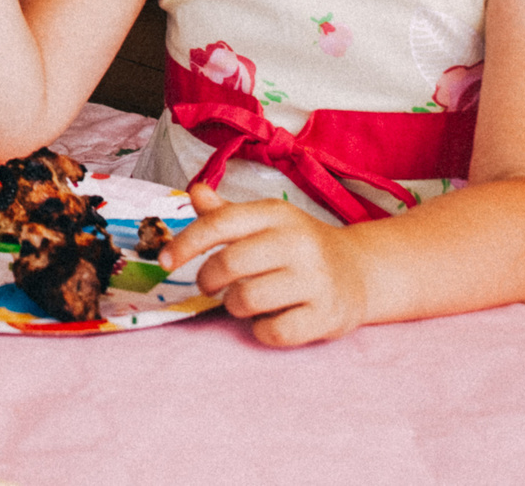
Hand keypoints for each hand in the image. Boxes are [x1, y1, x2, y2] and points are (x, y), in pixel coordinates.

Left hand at [159, 183, 369, 346]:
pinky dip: (262, 331)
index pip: (220, 223)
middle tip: (212, 285)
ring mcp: (316, 280)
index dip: (185, 243)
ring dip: (234, 306)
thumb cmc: (298, 246)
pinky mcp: (327, 315)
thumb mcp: (265, 222)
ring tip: (247, 299)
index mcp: (276, 214)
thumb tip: (195, 192)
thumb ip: (226, 213)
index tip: (164, 262)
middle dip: (208, 280)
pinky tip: (273, 318)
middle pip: (228, 264)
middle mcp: (298, 242)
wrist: (360, 271)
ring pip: (246, 300)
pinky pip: (273, 332)